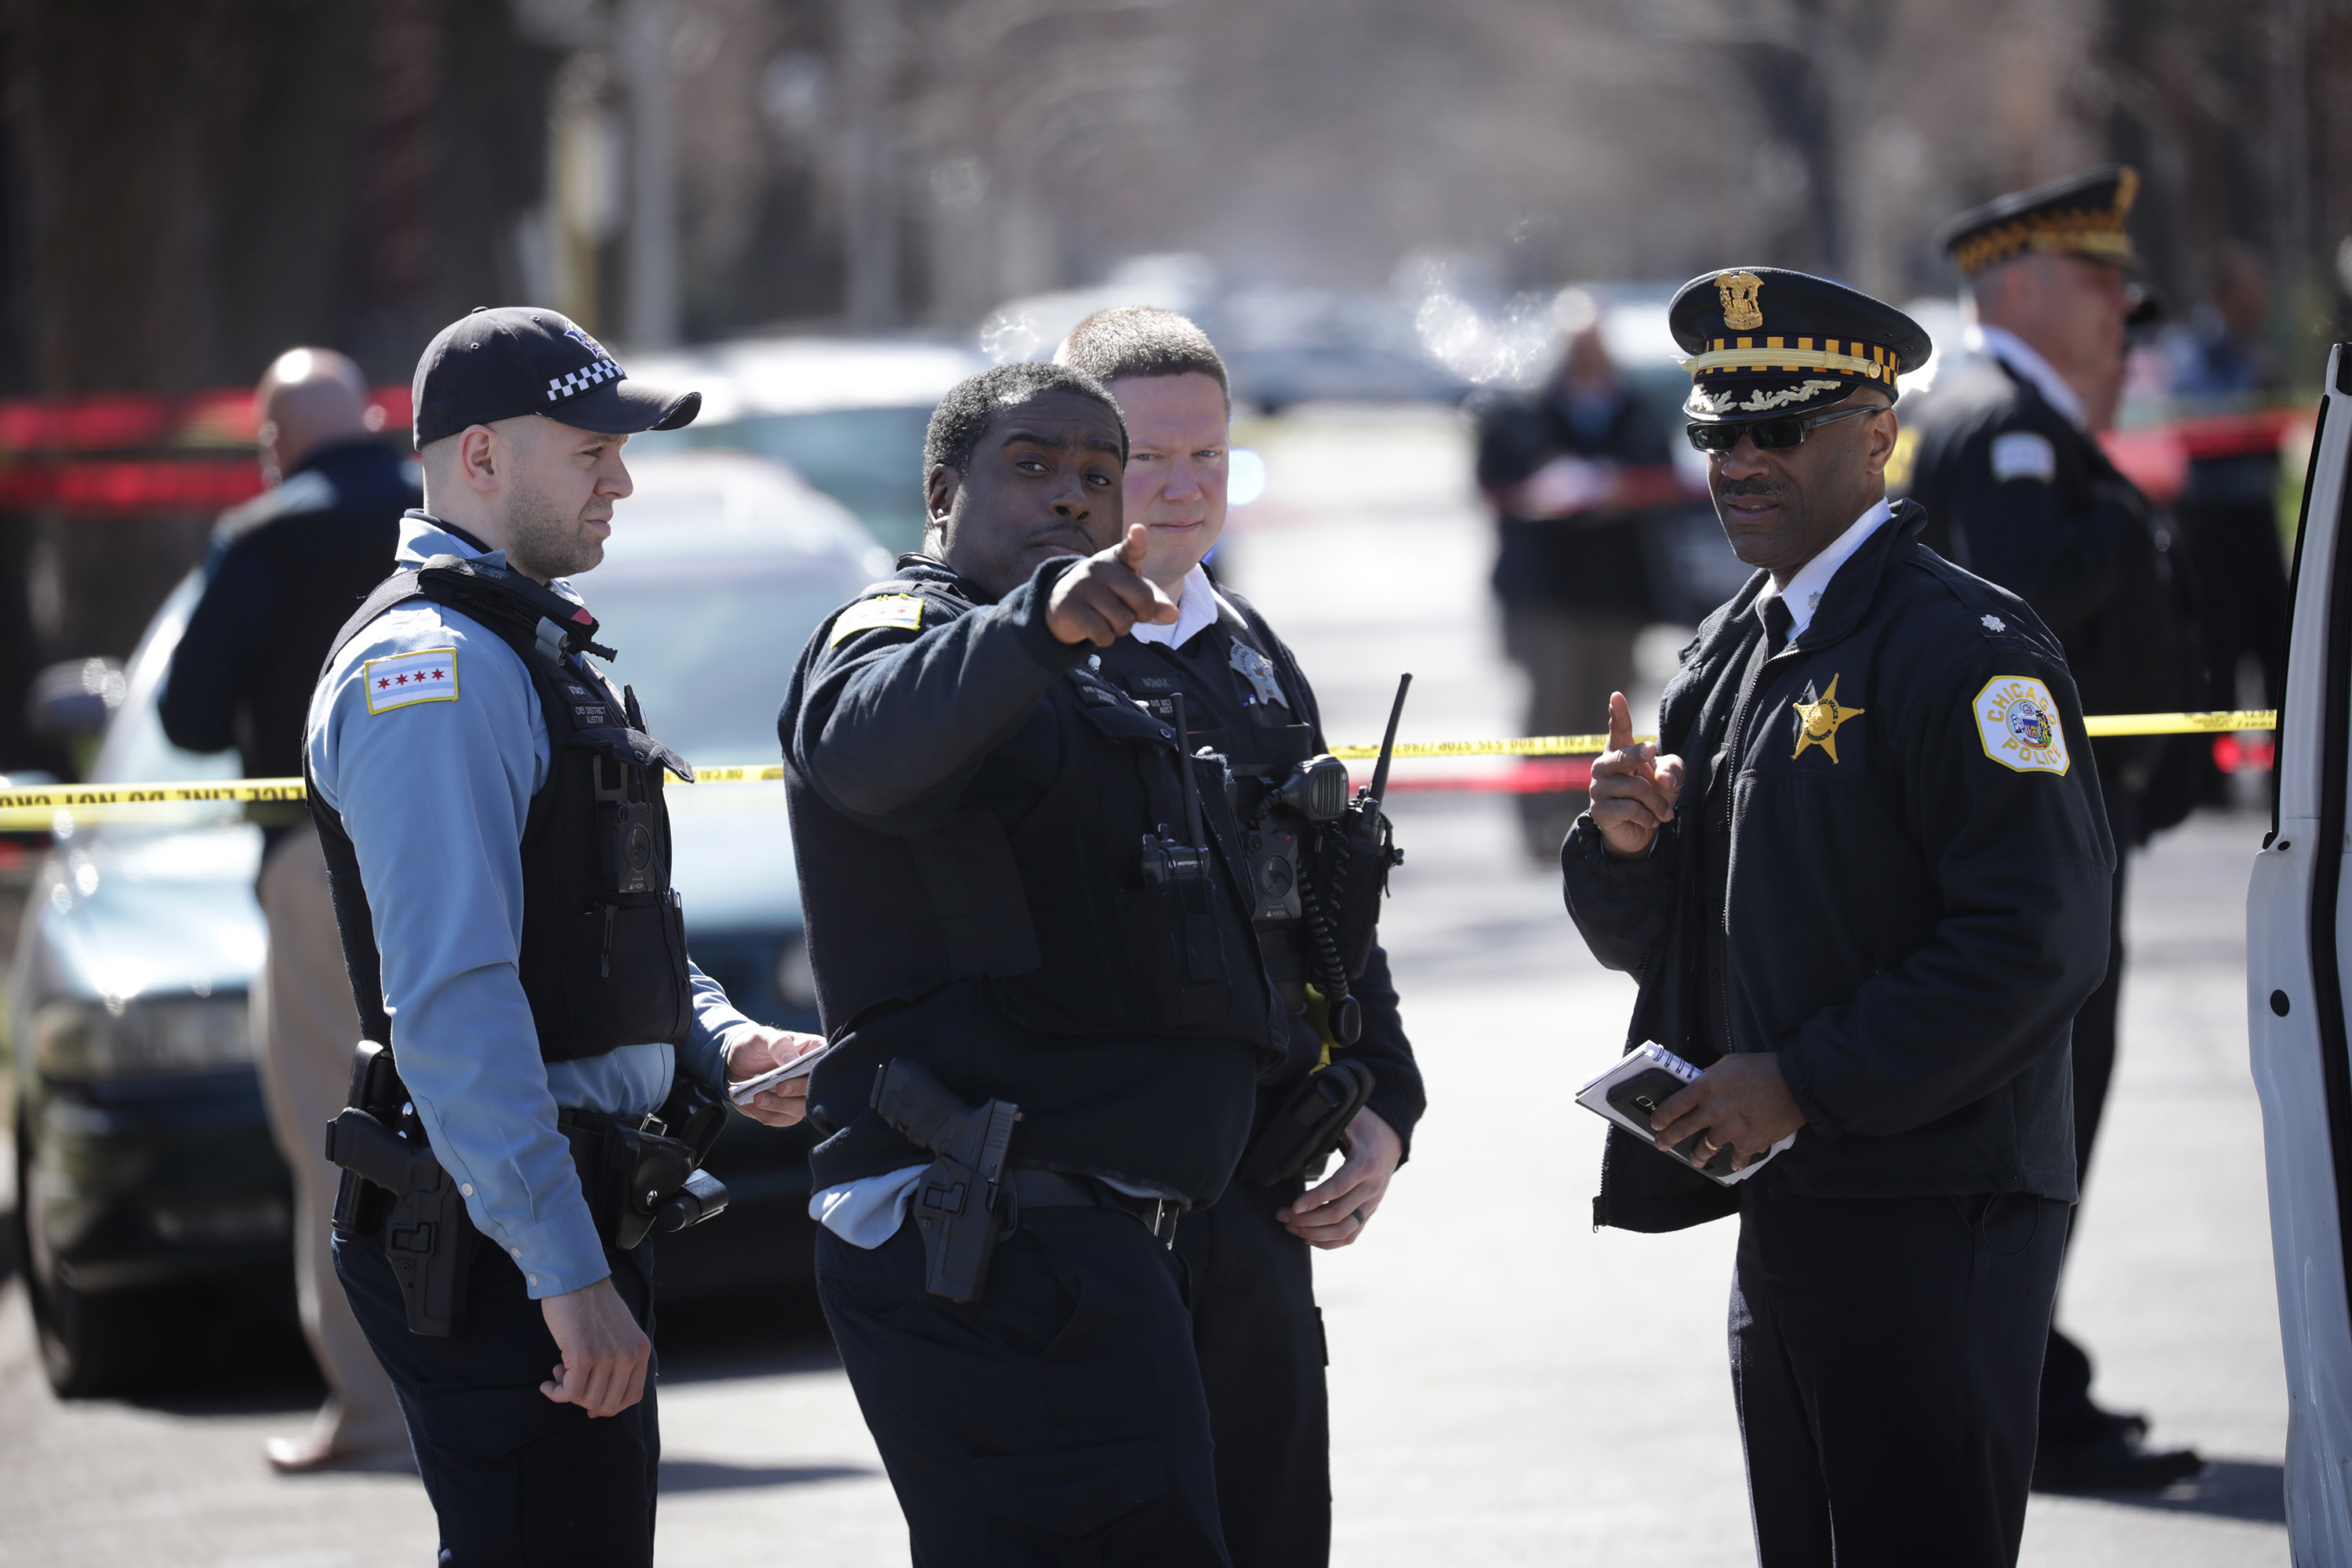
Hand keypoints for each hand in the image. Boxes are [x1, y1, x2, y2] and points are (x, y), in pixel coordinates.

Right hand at [539, 1277, 651, 1417]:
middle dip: (586, 1402)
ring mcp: (607, 1357)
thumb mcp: (621, 1333)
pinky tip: (547, 1384)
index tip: (592, 1406)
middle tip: (571, 1386)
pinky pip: (569, 1392)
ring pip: (587, 1399)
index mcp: (640, 1351)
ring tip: (560, 1373)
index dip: (610, 1407)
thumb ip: (620, 1361)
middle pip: (608, 1403)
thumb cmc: (593, 1306)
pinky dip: (555, 1393)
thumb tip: (603, 1402)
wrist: (576, 1280)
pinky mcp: (583, 1355)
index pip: (632, 1397)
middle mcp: (628, 1356)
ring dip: (568, 1393)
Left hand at [724, 1028, 822, 1126]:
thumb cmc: (755, 1046)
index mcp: (815, 1052)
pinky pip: (783, 1119)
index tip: (800, 1071)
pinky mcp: (788, 1112)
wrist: (736, 1065)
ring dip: (780, 1106)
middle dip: (798, 1090)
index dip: (821, 1071)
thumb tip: (792, 1060)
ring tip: (758, 1098)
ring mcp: (801, 1096)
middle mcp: (812, 1076)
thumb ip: (779, 1044)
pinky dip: (768, 1114)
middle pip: (817, 1089)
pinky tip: (753, 1104)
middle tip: (779, 1087)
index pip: (829, 1063)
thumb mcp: (762, 1037)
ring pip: (801, 1109)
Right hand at [1045, 523, 1178, 645]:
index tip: (1138, 530)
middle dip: (1142, 615)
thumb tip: (1173, 615)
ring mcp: (1083, 584)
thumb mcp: (1133, 594)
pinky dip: (1106, 639)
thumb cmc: (1108, 596)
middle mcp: (1101, 567)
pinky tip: (1098, 630)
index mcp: (1120, 558)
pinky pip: (1102, 633)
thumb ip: (1155, 601)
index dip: (1137, 540)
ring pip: (1123, 621)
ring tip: (1109, 620)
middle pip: (1142, 599)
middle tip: (1131, 614)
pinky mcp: (1069, 605)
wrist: (1064, 603)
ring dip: (1121, 630)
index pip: (1132, 548)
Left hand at [1279, 1107, 1400, 1249]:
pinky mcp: (1369, 1211)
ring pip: (1344, 1230)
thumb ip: (1328, 1123)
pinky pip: (1352, 1235)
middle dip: (1307, 1219)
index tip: (1293, 1207)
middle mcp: (1371, 1188)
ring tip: (1291, 1227)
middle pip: (1338, 1214)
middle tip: (1282, 1215)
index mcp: (1365, 1164)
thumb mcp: (1349, 1118)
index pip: (1338, 1188)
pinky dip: (1330, 1242)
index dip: (1314, 1199)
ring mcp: (1372, 1203)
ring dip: (1315, 1233)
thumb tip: (1302, 1120)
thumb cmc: (1365, 1126)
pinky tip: (1309, 1238)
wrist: (1392, 1138)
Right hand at [1587, 690, 1684, 859]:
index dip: (1617, 713)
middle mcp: (1604, 766)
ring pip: (1636, 787)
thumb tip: (1661, 778)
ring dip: (1657, 803)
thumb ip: (1673, 769)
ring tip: (1663, 812)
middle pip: (1624, 755)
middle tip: (1652, 750)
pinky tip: (1649, 820)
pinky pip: (1631, 808)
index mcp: (1619, 752)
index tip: (1616, 695)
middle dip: (1639, 753)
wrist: (1642, 831)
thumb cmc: (1654, 797)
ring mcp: (1598, 788)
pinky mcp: (1599, 810)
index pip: (1618, 729)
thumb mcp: (1671, 779)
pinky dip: (1648, 817)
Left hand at [1647, 1054, 1804, 1169]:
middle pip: (1682, 1129)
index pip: (1673, 1106)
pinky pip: (1736, 1158)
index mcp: (1704, 1088)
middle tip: (1662, 1144)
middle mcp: (1712, 1111)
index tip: (1656, 1123)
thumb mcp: (1729, 1064)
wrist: (1794, 1083)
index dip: (1661, 1117)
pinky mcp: (1748, 1144)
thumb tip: (1699, 1085)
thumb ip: (1710, 1078)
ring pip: (1705, 1148)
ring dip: (1698, 1156)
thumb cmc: (1762, 1068)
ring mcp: (1730, 1130)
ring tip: (1695, 1160)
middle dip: (1668, 1139)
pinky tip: (1733, 1163)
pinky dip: (1734, 1161)